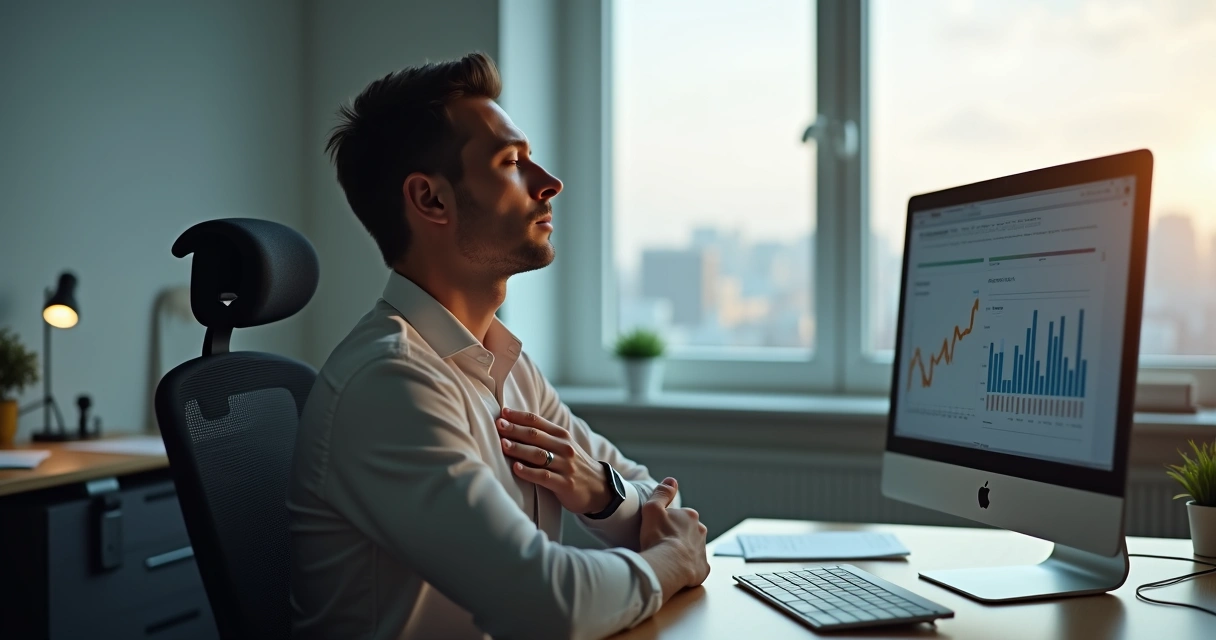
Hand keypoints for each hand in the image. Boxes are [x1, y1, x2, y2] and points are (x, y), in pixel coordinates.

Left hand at [497, 407, 611, 513]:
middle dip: (515, 430)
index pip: (538, 421)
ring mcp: (565, 466)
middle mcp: (564, 448)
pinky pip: (543, 476)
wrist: (599, 488)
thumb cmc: (574, 465)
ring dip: (519, 449)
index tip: (502, 413)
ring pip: (538, 454)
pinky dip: (528, 472)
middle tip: (498, 425)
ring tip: (503, 445)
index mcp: (562, 435)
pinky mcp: (565, 484)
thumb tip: (515, 425)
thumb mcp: (564, 446)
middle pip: (536, 435)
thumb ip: (545, 436)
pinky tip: (516, 468)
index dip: (519, 416)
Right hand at [639, 477, 709, 596]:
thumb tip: (671, 480)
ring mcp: (703, 551)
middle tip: (661, 544)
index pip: (679, 516)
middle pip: (688, 531)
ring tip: (666, 559)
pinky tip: (676, 571)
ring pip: (692, 549)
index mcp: (690, 516)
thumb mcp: (652, 509)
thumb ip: (662, 493)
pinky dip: (687, 568)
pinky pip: (696, 567)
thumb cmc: (658, 537)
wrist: (667, 566)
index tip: (657, 530)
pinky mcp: (702, 569)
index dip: (667, 523)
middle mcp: (700, 531)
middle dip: (677, 536)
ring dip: (682, 552)